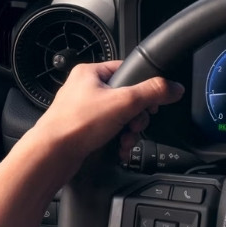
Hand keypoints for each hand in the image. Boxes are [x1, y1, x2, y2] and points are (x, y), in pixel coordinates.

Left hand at [19, 61, 184, 176]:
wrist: (51, 155)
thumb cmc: (75, 125)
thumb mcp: (123, 102)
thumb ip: (152, 92)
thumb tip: (173, 87)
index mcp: (90, 73)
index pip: (127, 71)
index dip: (143, 88)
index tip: (151, 103)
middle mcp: (85, 90)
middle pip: (126, 98)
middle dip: (135, 117)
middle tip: (133, 125)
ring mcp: (82, 112)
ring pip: (119, 118)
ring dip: (128, 132)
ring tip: (124, 141)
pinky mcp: (83, 131)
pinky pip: (108, 133)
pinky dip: (117, 142)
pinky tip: (118, 150)